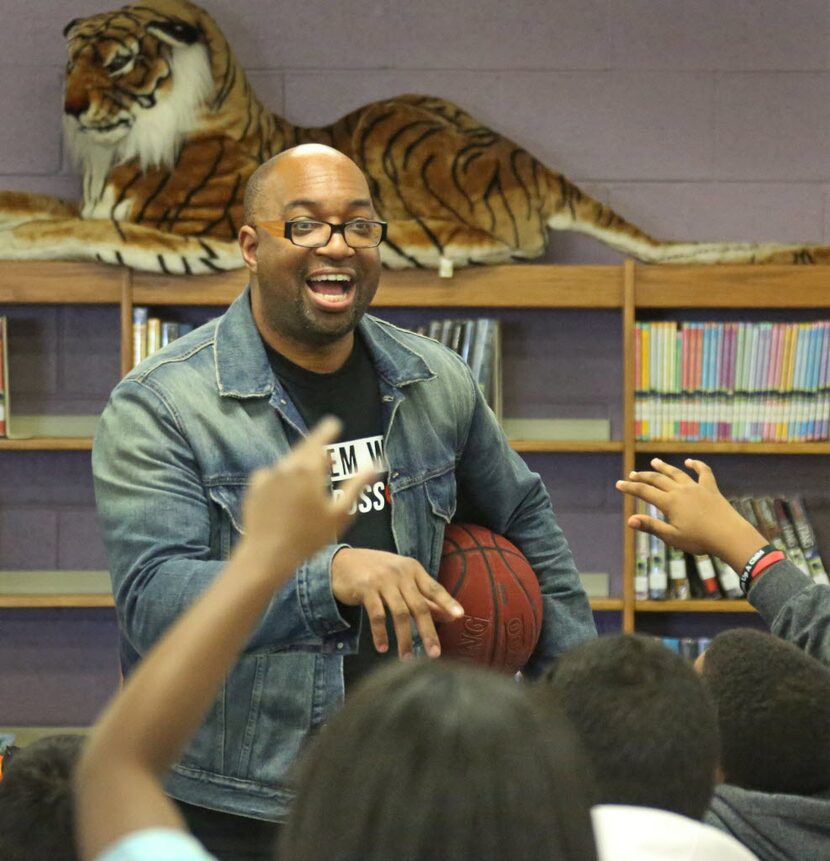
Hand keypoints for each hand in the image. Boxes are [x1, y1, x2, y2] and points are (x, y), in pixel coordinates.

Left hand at [241, 417, 372, 575]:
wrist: (267, 555)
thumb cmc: (309, 537)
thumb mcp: (340, 513)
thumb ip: (357, 485)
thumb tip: (375, 464)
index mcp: (308, 470)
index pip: (320, 440)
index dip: (328, 429)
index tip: (334, 422)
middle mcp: (286, 467)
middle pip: (303, 449)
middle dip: (316, 447)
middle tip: (327, 453)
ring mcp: (267, 476)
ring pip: (288, 463)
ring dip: (300, 465)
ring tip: (310, 479)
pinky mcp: (254, 488)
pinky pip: (272, 476)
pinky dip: (282, 478)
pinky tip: (287, 494)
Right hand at [331, 547, 463, 658]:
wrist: (340, 563)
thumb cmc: (376, 572)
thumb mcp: (401, 579)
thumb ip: (423, 595)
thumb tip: (449, 615)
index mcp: (413, 569)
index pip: (434, 588)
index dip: (447, 602)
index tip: (459, 616)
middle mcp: (400, 574)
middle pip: (419, 606)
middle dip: (428, 631)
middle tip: (434, 653)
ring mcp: (382, 581)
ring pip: (400, 613)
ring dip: (405, 638)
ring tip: (407, 658)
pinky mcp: (365, 589)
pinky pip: (377, 615)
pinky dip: (380, 633)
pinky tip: (383, 647)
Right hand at [615, 458, 765, 571]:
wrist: (729, 536)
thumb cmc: (699, 540)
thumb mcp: (672, 536)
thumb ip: (651, 526)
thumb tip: (630, 520)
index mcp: (669, 502)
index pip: (644, 492)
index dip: (630, 488)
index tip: (619, 484)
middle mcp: (680, 491)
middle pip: (657, 479)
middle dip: (643, 476)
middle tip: (632, 474)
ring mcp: (696, 488)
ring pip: (676, 473)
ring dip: (664, 467)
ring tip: (654, 461)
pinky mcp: (710, 489)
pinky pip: (703, 473)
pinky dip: (696, 465)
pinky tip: (690, 462)